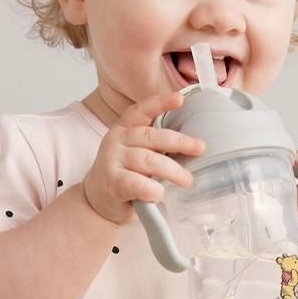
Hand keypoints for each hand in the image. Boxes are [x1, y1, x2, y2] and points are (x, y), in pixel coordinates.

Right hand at [82, 91, 204, 225]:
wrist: (98, 199)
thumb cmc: (125, 175)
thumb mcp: (136, 152)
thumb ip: (155, 146)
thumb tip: (193, 147)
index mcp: (124, 128)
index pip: (141, 111)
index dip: (160, 103)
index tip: (179, 99)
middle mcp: (116, 140)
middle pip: (151, 137)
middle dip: (179, 142)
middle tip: (199, 148)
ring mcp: (112, 161)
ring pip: (148, 160)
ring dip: (172, 171)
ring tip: (186, 180)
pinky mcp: (112, 183)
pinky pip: (138, 183)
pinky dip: (153, 189)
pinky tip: (160, 193)